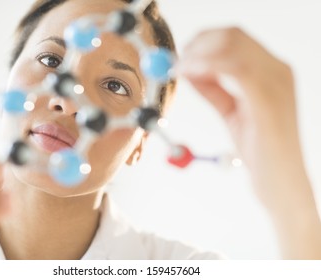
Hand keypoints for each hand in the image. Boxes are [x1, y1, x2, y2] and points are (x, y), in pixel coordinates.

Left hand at [177, 27, 298, 205]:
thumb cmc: (259, 149)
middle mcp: (277, 70)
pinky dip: (206, 66)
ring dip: (198, 54)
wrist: (281, 181)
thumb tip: (189, 69)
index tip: (182, 53)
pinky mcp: (267, 100)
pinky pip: (235, 69)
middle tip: (177, 61)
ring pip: (232, 47)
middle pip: (232, 36)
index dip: (204, 40)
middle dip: (197, 44)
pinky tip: (189, 73)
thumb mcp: (232, 111)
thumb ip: (214, 88)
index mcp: (271, 71)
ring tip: (180, 70)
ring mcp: (275, 82)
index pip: (235, 38)